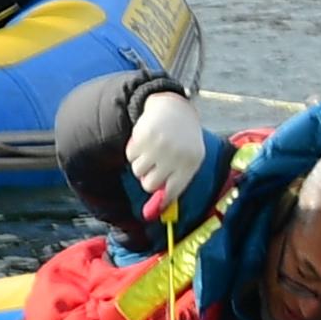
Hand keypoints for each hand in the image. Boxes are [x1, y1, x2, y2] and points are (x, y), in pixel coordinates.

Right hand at [127, 91, 209, 220]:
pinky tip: (145, 142)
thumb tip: (155, 209)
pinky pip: (130, 156)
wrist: (175, 110)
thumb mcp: (188, 160)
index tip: (157, 197)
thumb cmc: (183, 140)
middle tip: (154, 168)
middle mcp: (175, 155)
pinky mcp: (143, 137)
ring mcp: (158, 146)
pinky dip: (135, 152)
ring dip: (141, 164)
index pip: (172, 191)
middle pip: (150, 184)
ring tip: (151, 153)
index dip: (162, 197)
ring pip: (138, 171)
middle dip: (149, 178)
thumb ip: (174, 183)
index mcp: (190, 163)